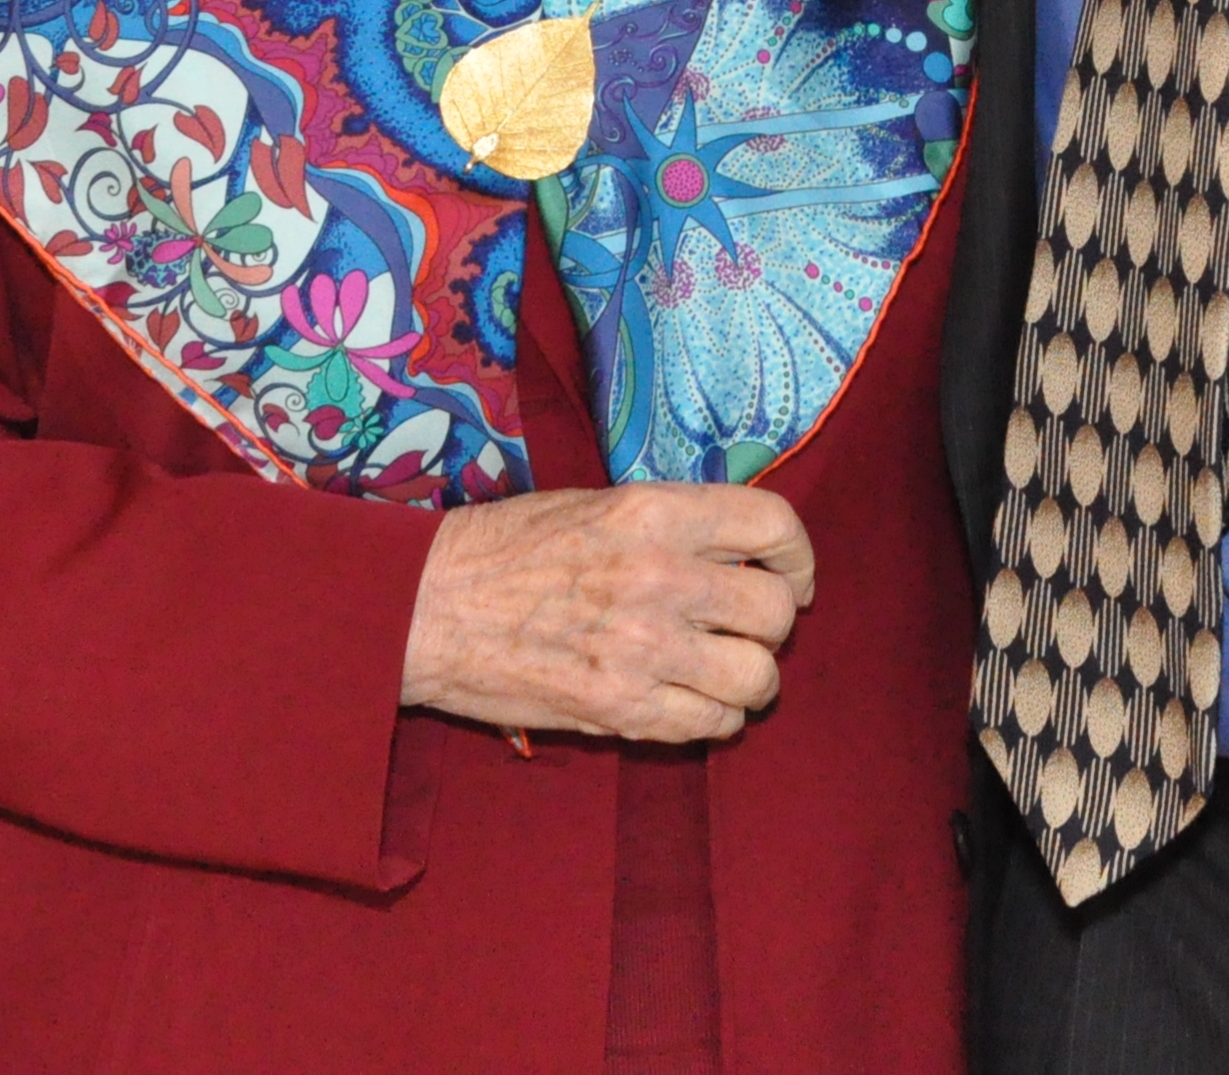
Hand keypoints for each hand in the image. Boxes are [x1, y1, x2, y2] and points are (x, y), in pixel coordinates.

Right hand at [398, 482, 814, 740]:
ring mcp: (643, 649)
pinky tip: (691, 701)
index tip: (791, 575)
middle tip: (747, 626)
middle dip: (773, 622)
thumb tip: (739, 550)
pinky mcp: (621, 710)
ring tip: (725, 670)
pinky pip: (710, 724)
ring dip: (750, 677)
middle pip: (774, 611)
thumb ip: (674, 525)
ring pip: (756, 677)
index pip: (773, 526)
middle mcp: (661, 577)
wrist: (431, 606)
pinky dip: (714, 717)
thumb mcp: (600, 504)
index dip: (797, 556)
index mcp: (655, 513)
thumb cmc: (510, 547)